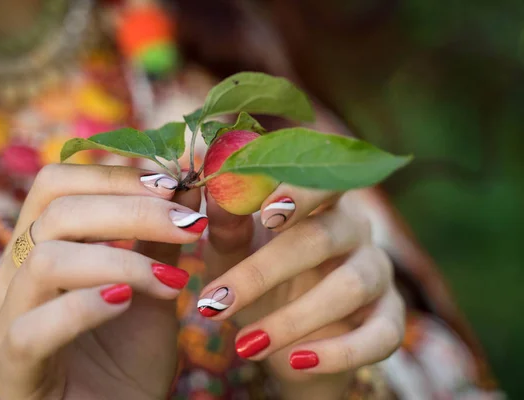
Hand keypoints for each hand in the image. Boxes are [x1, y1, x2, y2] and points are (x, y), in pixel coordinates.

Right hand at [0, 164, 204, 399]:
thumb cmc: (133, 351)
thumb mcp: (154, 281)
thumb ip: (162, 235)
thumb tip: (188, 181)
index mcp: (37, 247)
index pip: (56, 184)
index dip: (114, 175)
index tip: (173, 183)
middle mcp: (11, 278)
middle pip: (56, 213)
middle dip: (132, 211)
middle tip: (188, 223)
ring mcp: (4, 324)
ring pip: (46, 261)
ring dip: (122, 261)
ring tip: (172, 279)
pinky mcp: (12, 371)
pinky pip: (33, 329)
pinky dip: (84, 308)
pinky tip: (126, 303)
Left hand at [202, 184, 404, 396]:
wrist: (289, 338)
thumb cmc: (259, 281)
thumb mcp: (234, 254)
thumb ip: (228, 225)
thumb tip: (217, 191)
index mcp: (319, 202)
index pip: (320, 182)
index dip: (300, 192)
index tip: (267, 211)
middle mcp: (355, 230)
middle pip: (324, 236)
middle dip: (268, 270)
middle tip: (222, 299)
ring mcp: (377, 273)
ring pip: (350, 286)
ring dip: (294, 319)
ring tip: (247, 345)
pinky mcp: (389, 319)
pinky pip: (380, 335)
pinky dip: (340, 352)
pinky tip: (297, 362)